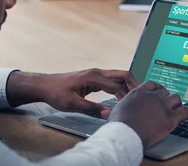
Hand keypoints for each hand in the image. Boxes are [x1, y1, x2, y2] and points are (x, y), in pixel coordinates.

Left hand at [7, 68, 138, 118]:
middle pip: (123, 74)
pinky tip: (123, 96)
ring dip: (128, 85)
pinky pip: (113, 80)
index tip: (130, 107)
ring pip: (119, 76)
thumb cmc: (56, 93)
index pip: (116, 85)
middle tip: (142, 97)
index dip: (125, 97)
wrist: (45, 85)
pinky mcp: (95, 78)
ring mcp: (97, 74)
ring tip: (136, 97)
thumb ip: (91, 109)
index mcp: (94, 77)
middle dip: (134, 84)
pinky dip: (121, 86)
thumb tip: (109, 114)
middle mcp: (98, 72)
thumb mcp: (72, 104)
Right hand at [109, 81, 187, 147]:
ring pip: (176, 99)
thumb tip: (108, 112)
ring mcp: (163, 106)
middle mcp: (152, 96)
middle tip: (168, 103)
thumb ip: (118, 108)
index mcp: (139, 92)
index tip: (160, 91)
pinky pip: (184, 112)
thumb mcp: (115, 111)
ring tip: (178, 107)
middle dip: (167, 97)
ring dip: (177, 103)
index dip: (158, 88)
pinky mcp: (170, 118)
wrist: (125, 134)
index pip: (152, 85)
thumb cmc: (118, 126)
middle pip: (165, 91)